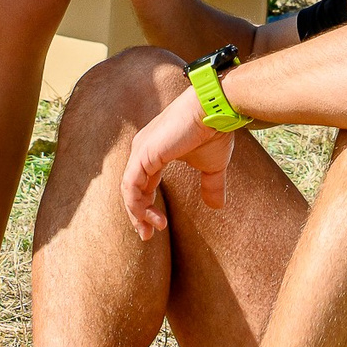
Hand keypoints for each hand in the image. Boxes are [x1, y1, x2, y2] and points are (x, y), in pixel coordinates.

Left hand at [121, 86, 232, 237]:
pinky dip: (137, 205)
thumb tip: (218, 207)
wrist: (216, 111)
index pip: (142, 184)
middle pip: (131, 189)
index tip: (157, 227)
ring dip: (138, 214)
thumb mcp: (212, 166)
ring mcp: (140, 151)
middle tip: (147, 235)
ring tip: (154, 229)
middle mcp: (142, 150)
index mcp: (154, 152)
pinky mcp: (142, 154)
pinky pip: (131, 187)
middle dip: (138, 215)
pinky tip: (150, 217)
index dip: (147, 207)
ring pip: (129, 191)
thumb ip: (211, 186)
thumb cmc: (214, 132)